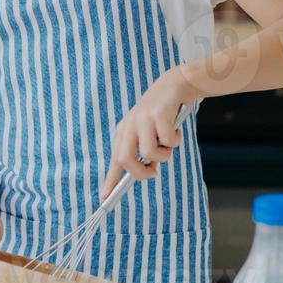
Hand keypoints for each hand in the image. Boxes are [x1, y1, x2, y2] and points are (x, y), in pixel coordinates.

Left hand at [99, 67, 199, 199]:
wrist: (174, 85)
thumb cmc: (162, 114)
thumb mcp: (148, 131)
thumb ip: (144, 150)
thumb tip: (148, 172)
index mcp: (124, 132)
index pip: (115, 160)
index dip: (110, 180)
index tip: (105, 197)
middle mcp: (129, 126)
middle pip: (125, 160)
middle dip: (141, 173)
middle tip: (153, 171)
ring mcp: (143, 119)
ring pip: (149, 153)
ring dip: (164, 155)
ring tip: (170, 144)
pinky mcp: (159, 114)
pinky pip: (168, 141)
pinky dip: (176, 141)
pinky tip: (177, 131)